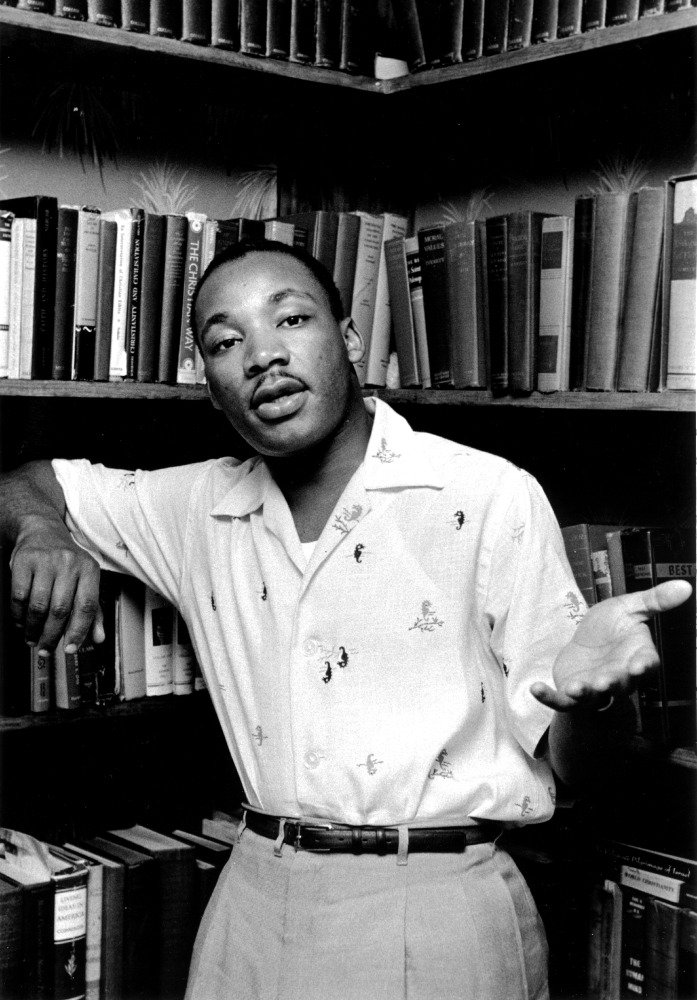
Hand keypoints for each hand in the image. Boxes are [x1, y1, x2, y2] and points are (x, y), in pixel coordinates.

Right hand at [10, 519, 103, 655]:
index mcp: (89, 569)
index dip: (79, 631)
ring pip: (39, 606)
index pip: (87, 606)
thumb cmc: (66, 561)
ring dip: (34, 629)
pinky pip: (19, 597)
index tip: (71, 648)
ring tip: (32, 639)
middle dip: (52, 635)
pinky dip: (19, 616)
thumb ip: (94, 611)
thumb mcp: (85, 580)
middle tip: (47, 649)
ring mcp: (46, 561)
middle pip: (61, 609)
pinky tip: (21, 623)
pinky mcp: (23, 561)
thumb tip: (99, 638)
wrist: (41, 531)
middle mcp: (69, 563)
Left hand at [530, 580, 691, 711]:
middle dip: (612, 683)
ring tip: (575, 688)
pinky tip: (535, 689)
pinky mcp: (571, 695)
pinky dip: (548, 697)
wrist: (585, 642)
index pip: (646, 665)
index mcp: (637, 658)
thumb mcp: (630, 608)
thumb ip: (655, 600)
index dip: (644, 666)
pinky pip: (560, 701)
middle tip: (605, 681)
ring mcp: (594, 689)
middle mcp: (618, 677)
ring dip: (584, 694)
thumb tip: (686, 585)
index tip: (641, 665)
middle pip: (619, 684)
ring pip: (592, 697)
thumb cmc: (611, 626)